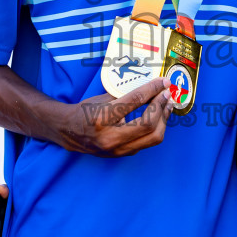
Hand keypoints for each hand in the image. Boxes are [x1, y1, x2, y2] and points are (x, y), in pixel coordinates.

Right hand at [55, 78, 172, 156]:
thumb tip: (152, 86)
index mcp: (102, 118)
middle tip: (167, 94)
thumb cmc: (85, 111)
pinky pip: (146, 142)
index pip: (135, 101)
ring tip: (167, 105)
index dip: (153, 90)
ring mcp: (117, 150)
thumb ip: (127, 94)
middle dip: (162, 107)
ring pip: (153, 138)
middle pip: (149, 124)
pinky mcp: (122, 154)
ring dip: (163, 120)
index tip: (164, 82)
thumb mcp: (103, 98)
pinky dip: (155, 128)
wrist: (69, 132)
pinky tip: (158, 117)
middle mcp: (110, 137)